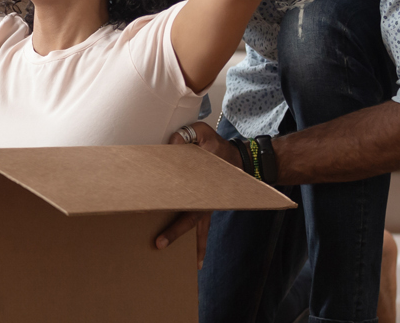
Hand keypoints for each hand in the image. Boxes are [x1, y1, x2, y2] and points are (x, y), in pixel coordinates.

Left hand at [154, 121, 235, 267]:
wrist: (240, 159)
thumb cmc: (218, 147)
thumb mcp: (204, 133)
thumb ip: (189, 134)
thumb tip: (172, 144)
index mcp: (204, 186)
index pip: (187, 203)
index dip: (175, 221)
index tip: (160, 234)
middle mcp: (207, 200)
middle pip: (191, 222)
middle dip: (176, 234)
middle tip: (159, 246)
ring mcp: (209, 206)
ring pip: (200, 229)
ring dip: (196, 246)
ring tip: (193, 266)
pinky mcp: (207, 207)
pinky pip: (202, 226)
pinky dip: (200, 241)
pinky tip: (197, 258)